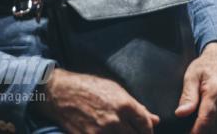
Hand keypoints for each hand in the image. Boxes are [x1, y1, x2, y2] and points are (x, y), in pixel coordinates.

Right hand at [35, 69, 158, 132]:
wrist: (62, 93)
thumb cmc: (90, 88)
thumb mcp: (116, 90)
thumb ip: (137, 107)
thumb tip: (155, 119)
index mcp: (125, 104)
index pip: (145, 125)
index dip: (148, 131)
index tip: (146, 132)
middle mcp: (115, 120)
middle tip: (133, 132)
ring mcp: (102, 132)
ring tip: (119, 131)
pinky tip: (108, 133)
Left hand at [174, 42, 216, 133]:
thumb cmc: (206, 66)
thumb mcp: (192, 76)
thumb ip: (188, 96)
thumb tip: (180, 113)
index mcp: (216, 91)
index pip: (206, 121)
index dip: (196, 132)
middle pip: (215, 128)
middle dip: (202, 132)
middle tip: (191, 129)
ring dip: (212, 130)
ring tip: (200, 126)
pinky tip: (212, 121)